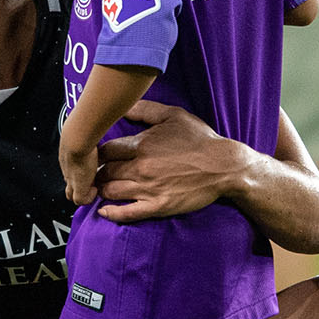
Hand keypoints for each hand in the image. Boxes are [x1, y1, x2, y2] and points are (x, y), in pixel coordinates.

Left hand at [59, 136, 98, 205]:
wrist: (76, 140)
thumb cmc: (79, 135)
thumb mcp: (83, 136)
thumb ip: (87, 138)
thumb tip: (95, 131)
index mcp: (68, 160)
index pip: (70, 174)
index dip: (79, 176)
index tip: (90, 173)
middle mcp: (68, 172)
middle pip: (69, 188)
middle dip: (79, 188)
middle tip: (92, 184)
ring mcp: (72, 181)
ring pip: (72, 195)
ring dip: (84, 193)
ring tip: (94, 188)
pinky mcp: (78, 188)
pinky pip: (81, 201)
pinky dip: (88, 198)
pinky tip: (95, 189)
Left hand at [95, 100, 237, 222]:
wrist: (224, 166)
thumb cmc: (200, 139)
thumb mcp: (173, 115)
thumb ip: (144, 110)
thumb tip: (122, 105)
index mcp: (142, 144)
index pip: (105, 150)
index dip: (96, 153)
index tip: (95, 155)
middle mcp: (141, 167)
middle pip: (105, 171)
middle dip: (97, 172)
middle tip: (94, 173)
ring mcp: (149, 188)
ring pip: (111, 191)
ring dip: (101, 190)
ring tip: (99, 188)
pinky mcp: (158, 206)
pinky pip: (128, 213)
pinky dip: (112, 213)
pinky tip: (103, 211)